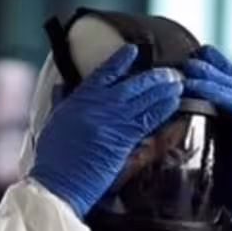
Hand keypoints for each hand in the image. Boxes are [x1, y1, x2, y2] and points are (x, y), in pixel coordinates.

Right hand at [29, 45, 181, 218]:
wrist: (59, 180)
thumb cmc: (53, 156)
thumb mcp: (53, 121)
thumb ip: (62, 101)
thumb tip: (61, 86)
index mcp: (81, 97)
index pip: (105, 72)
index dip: (121, 59)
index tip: (133, 50)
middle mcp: (100, 104)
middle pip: (133, 84)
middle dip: (153, 76)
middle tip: (169, 72)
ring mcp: (114, 120)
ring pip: (145, 99)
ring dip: (164, 90)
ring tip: (178, 84)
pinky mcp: (124, 138)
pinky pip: (148, 119)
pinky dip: (163, 109)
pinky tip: (174, 103)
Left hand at [182, 45, 231, 219]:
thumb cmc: (227, 181)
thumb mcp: (208, 150)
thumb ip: (198, 134)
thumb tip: (169, 128)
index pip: (227, 81)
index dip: (211, 66)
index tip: (190, 58)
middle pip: (230, 76)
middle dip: (209, 63)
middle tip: (187, 56)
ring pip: (229, 85)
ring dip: (206, 74)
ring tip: (186, 68)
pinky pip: (231, 101)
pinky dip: (212, 91)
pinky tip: (194, 87)